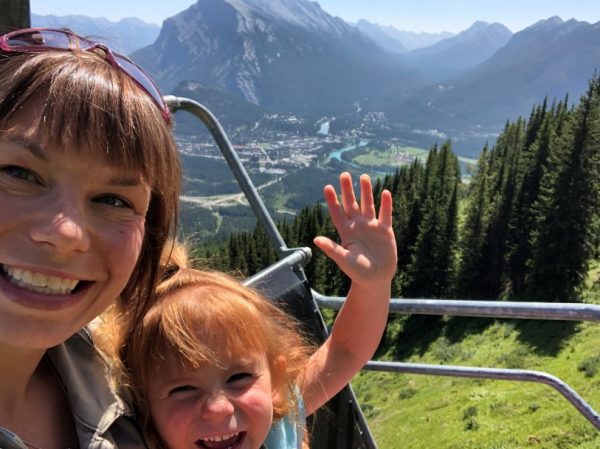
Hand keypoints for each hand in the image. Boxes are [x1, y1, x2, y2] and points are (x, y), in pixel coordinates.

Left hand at [313, 172, 396, 286]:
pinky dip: (386, 204)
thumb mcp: (344, 259)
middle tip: (344, 174)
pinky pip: (386, 214)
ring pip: (368, 205)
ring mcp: (372, 227)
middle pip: (352, 204)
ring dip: (366, 192)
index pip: (337, 212)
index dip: (332, 200)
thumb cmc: (357, 271)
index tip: (327, 187)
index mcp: (346, 231)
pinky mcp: (385, 231)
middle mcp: (358, 226)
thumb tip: (316, 239)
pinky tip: (385, 192)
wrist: (376, 279)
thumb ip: (332, 248)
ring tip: (364, 177)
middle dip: (348, 190)